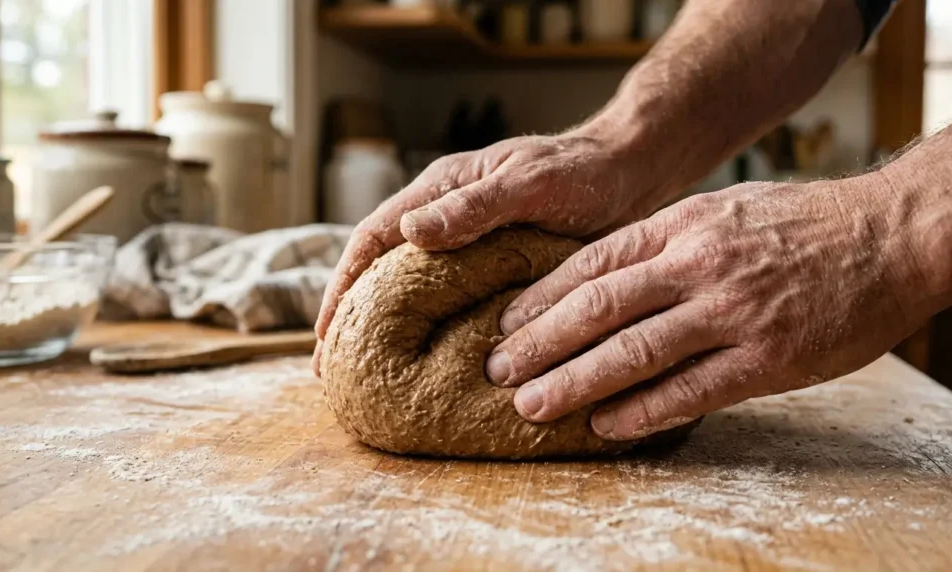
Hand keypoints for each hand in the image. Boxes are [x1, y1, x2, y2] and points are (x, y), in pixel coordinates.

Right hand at [313, 128, 669, 374]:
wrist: (625, 173)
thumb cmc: (579, 171)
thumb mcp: (528, 184)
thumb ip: (474, 206)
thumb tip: (410, 232)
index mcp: (439, 191)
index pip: (373, 239)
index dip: (344, 286)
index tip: (326, 333)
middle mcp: (444, 219)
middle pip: (380, 268)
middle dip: (352, 315)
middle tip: (333, 371)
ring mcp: (466, 245)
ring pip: (412, 289)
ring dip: (385, 326)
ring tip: (368, 376)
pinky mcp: (491, 267)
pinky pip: (449, 301)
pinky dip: (429, 329)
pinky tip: (428, 363)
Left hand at [486, 177, 931, 439]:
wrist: (891, 235)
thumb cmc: (802, 222)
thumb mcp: (724, 207)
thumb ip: (666, 238)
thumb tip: (603, 272)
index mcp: (684, 225)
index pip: (592, 262)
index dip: (540, 297)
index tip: (504, 323)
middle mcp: (699, 265)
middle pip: (598, 307)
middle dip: (539, 342)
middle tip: (497, 372)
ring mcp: (733, 313)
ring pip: (634, 352)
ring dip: (574, 382)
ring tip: (531, 406)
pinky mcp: (768, 359)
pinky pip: (691, 391)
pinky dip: (642, 411)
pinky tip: (605, 426)